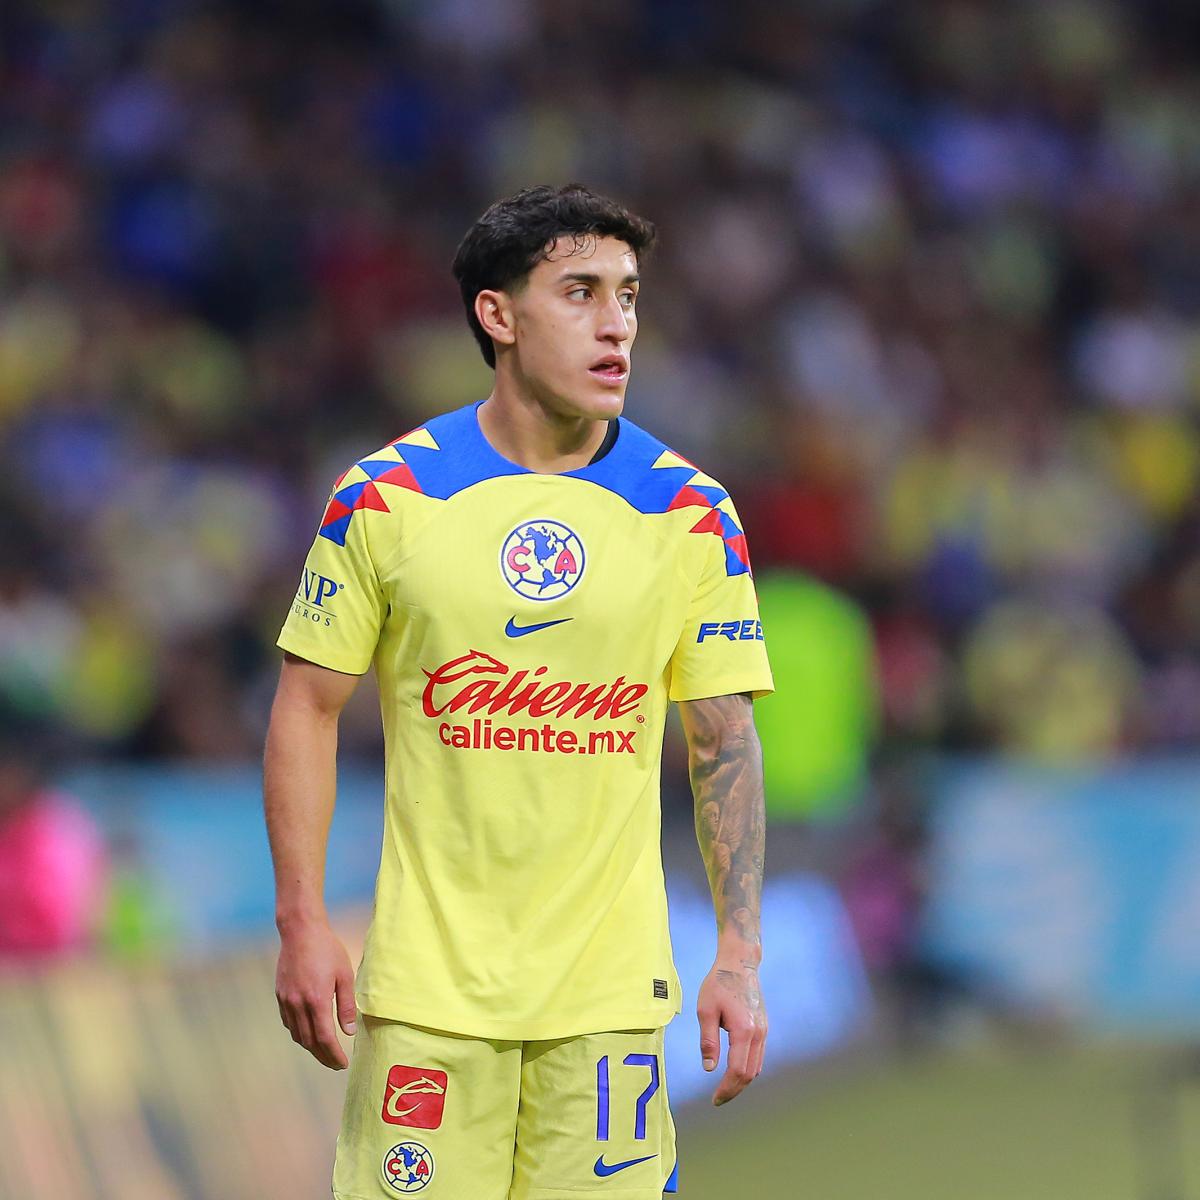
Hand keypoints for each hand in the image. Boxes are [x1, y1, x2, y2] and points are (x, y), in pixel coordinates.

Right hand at [275, 917, 356, 1069]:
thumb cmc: (327, 950)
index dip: (334, 1055)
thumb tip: (348, 1032)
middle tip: (335, 1064)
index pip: (325, 1038)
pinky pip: (289, 1022)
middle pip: (310, 1042)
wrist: (300, 932)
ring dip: (310, 1047)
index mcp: (317, 1000)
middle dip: (323, 1056)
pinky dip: (299, 1033)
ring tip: (324, 1052)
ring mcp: (287, 1000)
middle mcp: (298, 1004)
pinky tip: (308, 1033)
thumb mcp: (344, 974)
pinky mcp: (280, 995)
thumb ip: (346, 1005)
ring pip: (297, 1035)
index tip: (343, 1063)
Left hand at [696, 957, 766, 1104]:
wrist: (739, 963)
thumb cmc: (718, 984)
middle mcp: (758, 1033)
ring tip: (724, 1088)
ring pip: (756, 1067)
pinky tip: (734, 1070)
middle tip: (718, 1099)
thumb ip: (708, 1040)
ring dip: (741, 1081)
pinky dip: (748, 1069)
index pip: (737, 1070)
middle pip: (749, 1074)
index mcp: (743, 1030)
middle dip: (734, 1090)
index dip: (726, 1089)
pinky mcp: (764, 1027)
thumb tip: (709, 1068)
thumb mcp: (705, 1010)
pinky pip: (758, 1056)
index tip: (714, 1100)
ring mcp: (764, 1030)